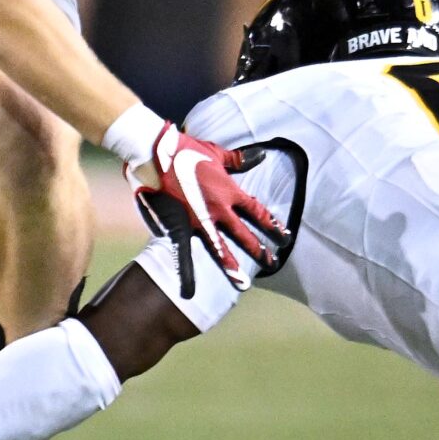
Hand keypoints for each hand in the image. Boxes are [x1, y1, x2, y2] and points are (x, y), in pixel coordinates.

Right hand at [127, 121, 280, 288]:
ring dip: (232, 266)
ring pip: (220, 247)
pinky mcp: (178, 225)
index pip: (256, 211)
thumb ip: (239, 159)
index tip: (284, 237)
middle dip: (259, 249)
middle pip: (243, 233)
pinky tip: (190, 291)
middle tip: (273, 263)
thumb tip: (261, 155)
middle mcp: (218, 208)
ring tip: (244, 284)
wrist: (154, 151)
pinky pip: (183, 252)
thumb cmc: (185, 148)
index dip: (271, 225)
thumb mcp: (216, 152)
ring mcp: (198, 219)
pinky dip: (186, 272)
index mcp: (228, 190)